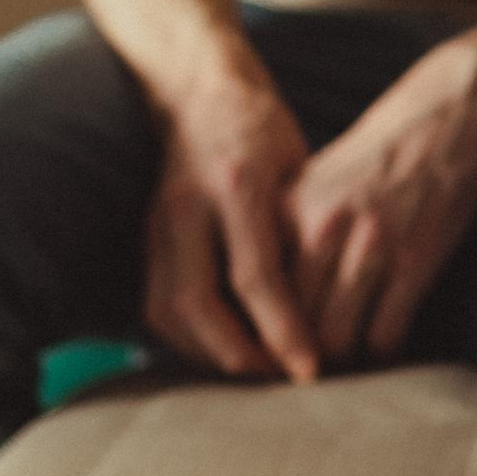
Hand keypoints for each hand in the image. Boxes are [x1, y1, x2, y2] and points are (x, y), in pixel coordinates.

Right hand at [143, 48, 316, 383]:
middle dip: (240, 355)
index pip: (254, 275)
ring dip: (211, 355)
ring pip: (169, 312)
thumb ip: (303, 227)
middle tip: (283, 381)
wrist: (199, 94)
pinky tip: (223, 355)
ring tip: (257, 377)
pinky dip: (190, 340)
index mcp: (235, 183)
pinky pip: (157, 305)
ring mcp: (158, 224)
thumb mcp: (299, 165)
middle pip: (199, 303)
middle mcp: (187, 206)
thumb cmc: (265, 131)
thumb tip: (331, 302)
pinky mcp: (145, 239)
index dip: (282, 328)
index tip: (311, 368)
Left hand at [286, 20, 476, 364]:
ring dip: (340, 362)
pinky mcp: (415, 261)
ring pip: (337, 337)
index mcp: (289, 209)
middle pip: (293, 322)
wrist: (444, 116)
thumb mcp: (314, 182)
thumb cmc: (374, 155)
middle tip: (303, 373)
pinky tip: (382, 346)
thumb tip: (260, 294)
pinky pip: (386, 333)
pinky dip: (381, 352)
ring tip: (342, 368)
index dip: (259, 331)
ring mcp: (371, 246)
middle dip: (296, 356)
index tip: (265, 354)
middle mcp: (323, 229)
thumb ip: (286, 232)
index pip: (257, 292)